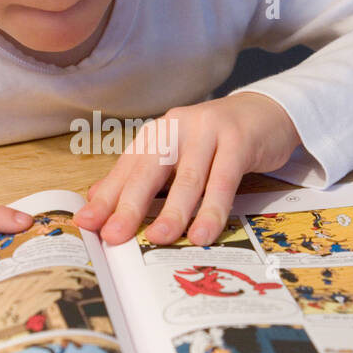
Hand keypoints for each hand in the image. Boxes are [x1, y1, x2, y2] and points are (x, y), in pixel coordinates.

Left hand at [72, 93, 299, 245]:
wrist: (265, 113)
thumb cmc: (216, 141)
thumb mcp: (176, 155)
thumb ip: (141, 176)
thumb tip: (99, 199)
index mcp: (157, 134)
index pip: (127, 169)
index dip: (106, 197)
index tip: (87, 223)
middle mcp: (177, 128)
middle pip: (149, 172)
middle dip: (129, 207)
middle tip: (113, 236)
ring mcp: (208, 132)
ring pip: (187, 179)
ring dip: (173, 212)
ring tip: (159, 240)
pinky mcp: (238, 141)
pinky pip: (223, 181)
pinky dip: (212, 209)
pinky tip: (203, 232)